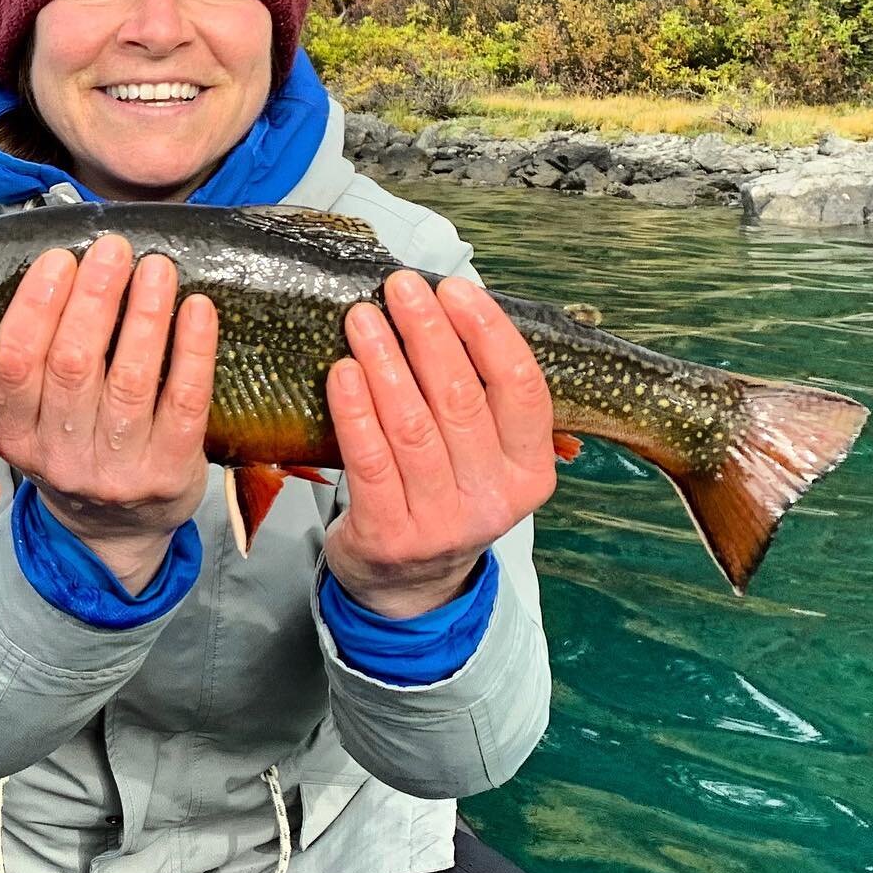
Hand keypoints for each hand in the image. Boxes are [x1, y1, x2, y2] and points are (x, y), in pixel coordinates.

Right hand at [0, 236, 216, 593]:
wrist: (116, 533)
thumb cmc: (80, 449)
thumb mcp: (39, 419)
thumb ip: (44, 359)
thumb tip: (72, 268)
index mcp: (19, 436)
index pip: (15, 365)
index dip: (36, 306)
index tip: (60, 259)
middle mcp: (62, 456)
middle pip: (73, 365)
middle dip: (94, 298)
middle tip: (114, 249)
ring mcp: (118, 469)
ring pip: (131, 380)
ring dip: (145, 315)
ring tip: (157, 268)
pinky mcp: (170, 472)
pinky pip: (185, 402)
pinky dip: (193, 350)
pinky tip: (197, 308)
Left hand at [323, 272, 556, 619]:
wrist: (406, 584)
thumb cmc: (442, 491)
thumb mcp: (482, 455)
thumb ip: (476, 392)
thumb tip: (443, 302)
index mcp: (530, 471)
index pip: (522, 388)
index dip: (488, 332)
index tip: (455, 288)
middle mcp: (493, 499)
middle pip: (460, 400)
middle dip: (428, 333)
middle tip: (400, 287)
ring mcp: (442, 523)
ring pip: (412, 426)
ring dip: (384, 362)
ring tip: (362, 318)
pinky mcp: (389, 536)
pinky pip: (369, 461)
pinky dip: (355, 411)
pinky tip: (342, 372)